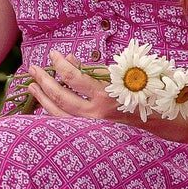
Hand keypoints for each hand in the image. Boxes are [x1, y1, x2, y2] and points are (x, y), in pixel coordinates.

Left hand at [24, 51, 149, 127]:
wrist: (155, 121)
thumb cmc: (139, 93)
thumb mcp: (118, 75)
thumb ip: (91, 69)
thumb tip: (69, 59)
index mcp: (105, 94)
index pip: (74, 77)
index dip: (60, 64)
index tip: (53, 54)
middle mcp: (96, 113)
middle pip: (61, 96)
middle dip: (44, 81)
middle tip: (33, 69)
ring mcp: (92, 126)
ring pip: (58, 113)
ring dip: (43, 98)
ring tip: (32, 86)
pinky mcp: (90, 134)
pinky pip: (65, 123)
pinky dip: (52, 112)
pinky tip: (45, 103)